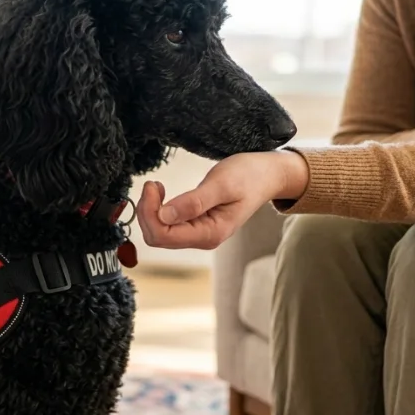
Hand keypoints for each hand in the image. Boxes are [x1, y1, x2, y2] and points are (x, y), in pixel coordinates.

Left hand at [136, 150, 308, 249]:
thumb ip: (193, 202)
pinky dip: (158, 210)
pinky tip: (162, 193)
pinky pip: (167, 225)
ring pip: (160, 232)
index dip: (150, 213)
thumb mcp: (221, 184)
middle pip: (157, 237)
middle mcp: (203, 239)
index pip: (163, 235)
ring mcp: (199, 233)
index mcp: (210, 233)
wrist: (267, 175)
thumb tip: (163, 215)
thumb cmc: (249, 176)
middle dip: (147, 212)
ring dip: (151, 211)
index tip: (153, 185)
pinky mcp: (196, 224)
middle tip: (152, 184)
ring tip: (157, 186)